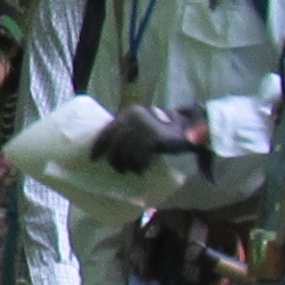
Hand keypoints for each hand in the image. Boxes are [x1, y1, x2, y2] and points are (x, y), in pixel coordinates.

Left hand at [90, 103, 207, 172]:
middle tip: (119, 170)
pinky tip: (143, 170)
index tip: (93, 158)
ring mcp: (143, 126)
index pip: (107, 130)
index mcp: (128, 112)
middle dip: (115, 160)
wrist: (191, 126)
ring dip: (129, 165)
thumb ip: (130, 131)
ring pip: (126, 153)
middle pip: (115, 145)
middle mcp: (133, 116)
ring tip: (134, 171)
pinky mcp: (154, 138)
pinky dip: (140, 166)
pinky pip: (139, 157)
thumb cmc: (165, 128)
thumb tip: (110, 148)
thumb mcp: (143, 125)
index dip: (99, 146)